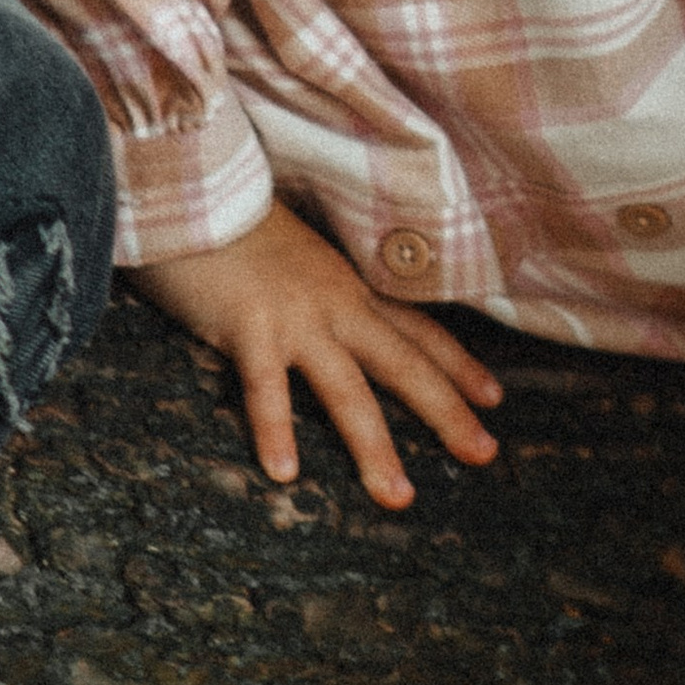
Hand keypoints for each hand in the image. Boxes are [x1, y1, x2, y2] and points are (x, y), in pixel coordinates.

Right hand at [128, 199, 501, 509]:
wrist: (191, 187)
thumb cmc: (232, 224)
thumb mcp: (295, 256)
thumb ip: (316, 290)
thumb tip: (327, 322)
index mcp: (348, 287)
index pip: (417, 330)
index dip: (458, 365)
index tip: (494, 399)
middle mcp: (335, 304)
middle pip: (405, 364)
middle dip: (448, 413)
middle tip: (485, 454)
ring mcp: (295, 318)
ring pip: (349, 391)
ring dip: (375, 448)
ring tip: (397, 497)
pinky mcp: (248, 327)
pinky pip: (266, 390)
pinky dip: (275, 432)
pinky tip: (285, 474)